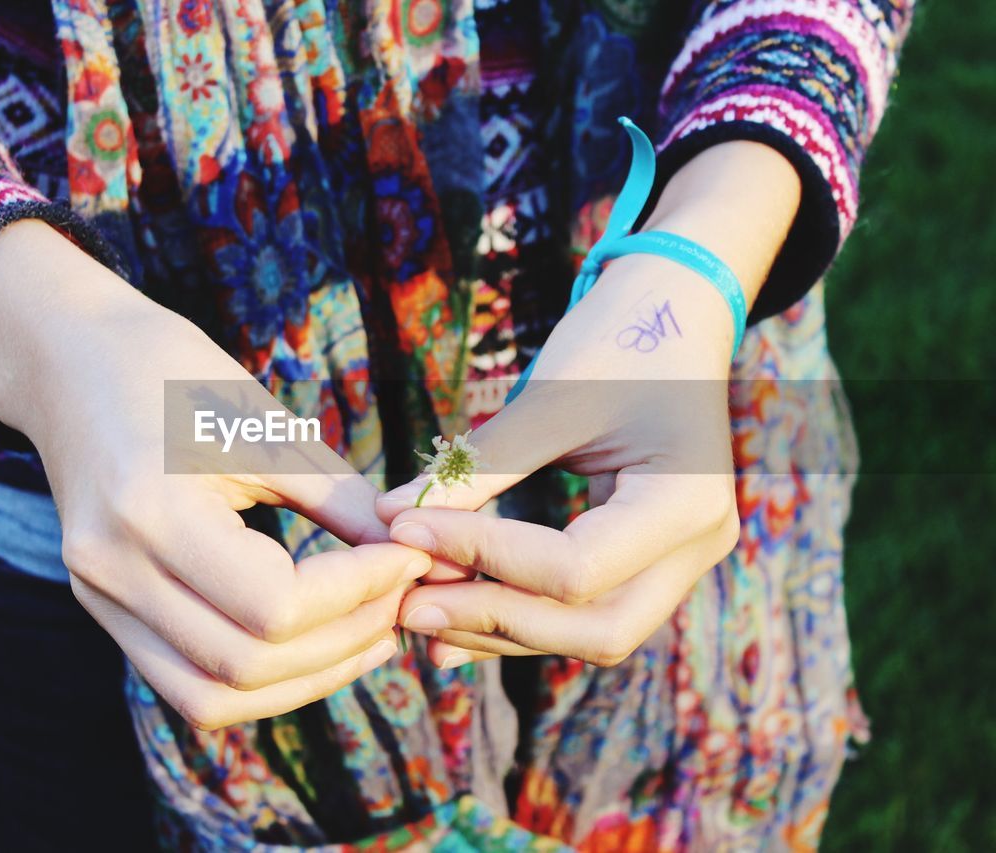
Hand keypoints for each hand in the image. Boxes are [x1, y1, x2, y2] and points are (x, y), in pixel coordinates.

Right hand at [0, 221, 429, 728]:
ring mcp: (99, 598)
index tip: (410, 555)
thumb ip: (338, 496)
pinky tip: (315, 644)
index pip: (273, 605)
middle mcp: (111, 569)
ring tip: (372, 633)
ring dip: (306, 679)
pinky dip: (259, 681)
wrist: (66, 359)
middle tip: (403, 596)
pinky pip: (186, 683)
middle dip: (345, 639)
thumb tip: (411, 549)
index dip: (358, 591)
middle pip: (246, 663)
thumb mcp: (260, 419)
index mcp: (146, 509)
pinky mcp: (106, 608)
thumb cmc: (166, 368)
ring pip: (213, 697)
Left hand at [375, 141, 800, 669]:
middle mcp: (698, 546)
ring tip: (417, 613)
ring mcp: (683, 561)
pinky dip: (522, 613)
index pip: (575, 568)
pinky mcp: (652, 561)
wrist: (676, 313)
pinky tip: (454, 611)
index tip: (406, 532)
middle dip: (497, 622)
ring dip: (502, 629)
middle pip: (599, 630)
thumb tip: (388, 519)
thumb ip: (474, 469)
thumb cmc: (617, 340)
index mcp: (685, 502)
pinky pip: (587, 608)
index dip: (482, 556)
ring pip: (592, 633)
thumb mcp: (547, 400)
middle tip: (409, 607)